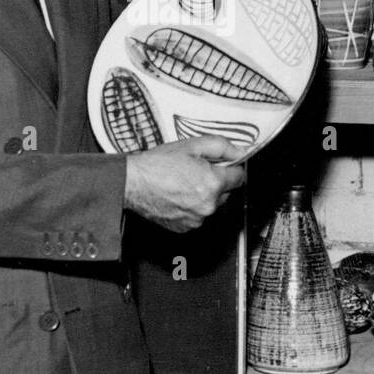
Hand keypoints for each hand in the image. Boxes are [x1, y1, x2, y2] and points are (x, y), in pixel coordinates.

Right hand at [124, 136, 246, 232]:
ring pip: (212, 205)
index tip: (224, 165)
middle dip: (217, 182)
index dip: (232, 168)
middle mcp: (208, 205)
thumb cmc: (157, 164)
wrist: (132, 183)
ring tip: (184, 183)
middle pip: (227, 192)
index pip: (240, 177)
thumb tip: (241, 152)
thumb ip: (222, 147)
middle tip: (197, 171)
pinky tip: (178, 195)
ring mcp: (197, 219)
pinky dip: (192, 207)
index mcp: (213, 183)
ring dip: (205, 196)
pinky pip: (198, 216)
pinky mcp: (185, 228)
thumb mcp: (192, 145)